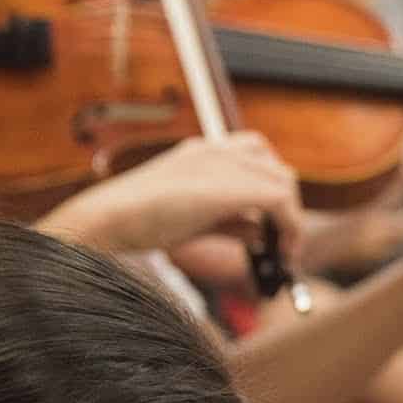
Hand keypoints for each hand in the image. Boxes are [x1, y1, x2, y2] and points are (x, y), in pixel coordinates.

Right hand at [52, 132, 303, 263]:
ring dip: (290, 217)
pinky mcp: (232, 185)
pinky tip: (282, 252)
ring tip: (284, 250)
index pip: (254, 156)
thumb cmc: (138, 222)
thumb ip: (227, 222)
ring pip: (283, 181)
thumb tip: (260, 233)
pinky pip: (281, 201)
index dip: (269, 188)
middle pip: (275, 167)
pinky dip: (290, 226)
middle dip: (286, 204)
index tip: (271, 223)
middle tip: (284, 240)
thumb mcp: (190, 219)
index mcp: (201, 152)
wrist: (112, 217)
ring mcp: (225, 163)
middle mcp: (217, 150)